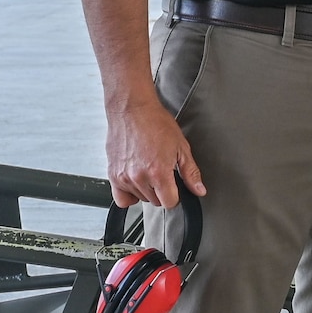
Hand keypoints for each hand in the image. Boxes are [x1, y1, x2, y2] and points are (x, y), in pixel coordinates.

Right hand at [105, 94, 203, 208]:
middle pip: (155, 202)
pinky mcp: (112, 175)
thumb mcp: (181, 147)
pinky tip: (136, 181)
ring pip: (140, 199)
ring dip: (147, 190)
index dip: (176, 195)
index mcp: (158, 172)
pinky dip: (129, 194)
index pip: (169, 202)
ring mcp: (124, 177)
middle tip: (162, 171)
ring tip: (149, 168)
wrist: (132, 110)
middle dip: (162, 190)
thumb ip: (191, 172)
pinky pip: (121, 199)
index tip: (175, 185)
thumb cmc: (156, 123)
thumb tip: (199, 190)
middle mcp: (139, 177)